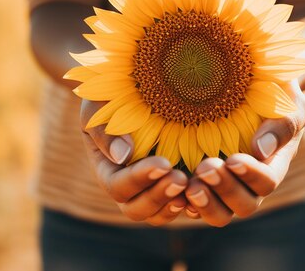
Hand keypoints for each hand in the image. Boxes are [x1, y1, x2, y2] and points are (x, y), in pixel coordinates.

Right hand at [81, 99, 187, 225]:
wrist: (131, 90)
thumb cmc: (110, 94)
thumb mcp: (98, 104)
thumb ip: (104, 129)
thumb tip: (122, 155)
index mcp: (107, 169)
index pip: (117, 186)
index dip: (139, 179)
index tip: (164, 162)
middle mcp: (128, 187)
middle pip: (136, 209)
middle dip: (159, 197)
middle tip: (181, 179)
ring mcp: (151, 190)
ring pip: (159, 214)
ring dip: (175, 204)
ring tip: (194, 187)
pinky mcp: (174, 186)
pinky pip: (182, 208)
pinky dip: (193, 205)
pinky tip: (206, 191)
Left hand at [183, 83, 304, 226]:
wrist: (248, 84)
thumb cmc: (273, 90)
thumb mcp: (286, 100)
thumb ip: (282, 123)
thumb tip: (261, 150)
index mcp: (274, 163)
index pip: (267, 182)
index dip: (251, 175)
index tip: (233, 158)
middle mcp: (251, 182)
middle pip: (244, 205)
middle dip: (225, 189)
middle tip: (205, 168)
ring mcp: (226, 186)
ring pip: (220, 214)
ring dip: (206, 204)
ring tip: (189, 186)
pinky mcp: (203, 184)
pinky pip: (194, 207)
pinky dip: (185, 205)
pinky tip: (175, 192)